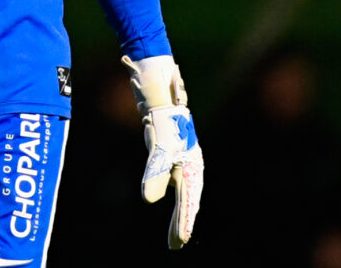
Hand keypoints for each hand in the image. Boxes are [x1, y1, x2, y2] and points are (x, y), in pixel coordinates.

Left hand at [122, 54, 203, 248]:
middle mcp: (190, 166)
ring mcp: (183, 161)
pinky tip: (171, 205)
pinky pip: (176, 184)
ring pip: (184, 194)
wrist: (161, 95)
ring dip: (180, 214)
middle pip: (187, 201)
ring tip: (176, 236)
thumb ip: (154, 176)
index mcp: (191, 167)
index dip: (184, 222)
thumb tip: (149, 200)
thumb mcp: (158, 150)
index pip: (188, 201)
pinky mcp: (173, 156)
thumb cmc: (164, 122)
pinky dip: (176, 199)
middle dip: (182, 223)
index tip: (180, 241)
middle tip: (176, 245)